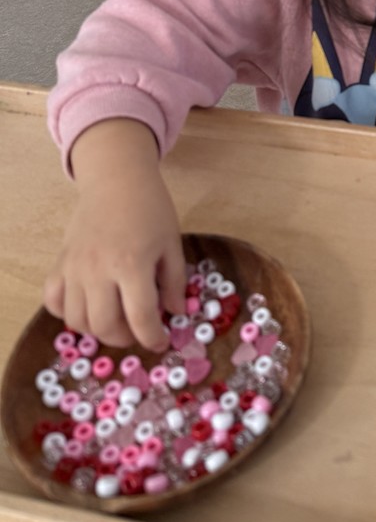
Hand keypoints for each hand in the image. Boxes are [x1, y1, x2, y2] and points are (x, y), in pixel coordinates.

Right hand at [43, 119, 185, 350]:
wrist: (116, 180)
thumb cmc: (150, 208)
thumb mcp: (172, 243)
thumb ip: (174, 281)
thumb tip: (175, 314)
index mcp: (132, 265)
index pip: (141, 318)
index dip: (153, 338)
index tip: (161, 342)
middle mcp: (98, 271)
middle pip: (105, 326)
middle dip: (126, 338)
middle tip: (139, 331)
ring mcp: (74, 269)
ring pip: (77, 320)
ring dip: (98, 330)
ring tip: (117, 319)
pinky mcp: (60, 263)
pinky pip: (53, 301)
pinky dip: (68, 313)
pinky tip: (88, 306)